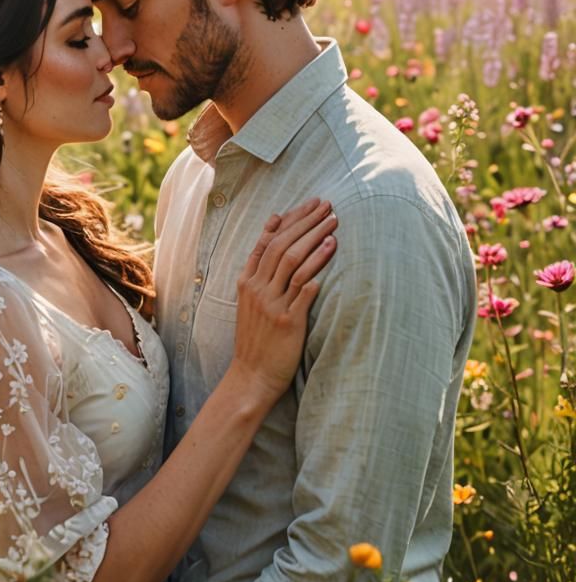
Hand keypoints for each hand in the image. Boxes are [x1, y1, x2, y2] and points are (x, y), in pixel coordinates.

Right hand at [229, 197, 336, 406]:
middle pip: (283, 246)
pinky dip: (316, 270)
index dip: (289, 221)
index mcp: (247, 282)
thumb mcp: (249, 301)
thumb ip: (259, 272)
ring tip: (333, 225)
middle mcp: (257, 289)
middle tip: (327, 207)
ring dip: (315, 240)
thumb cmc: (255, 338)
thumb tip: (272, 237)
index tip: (308, 205)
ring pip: (294, 263)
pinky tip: (331, 253)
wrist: (251, 375)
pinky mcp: (288, 322)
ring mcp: (272, 305)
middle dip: (306, 223)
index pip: (268, 241)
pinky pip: (304, 291)